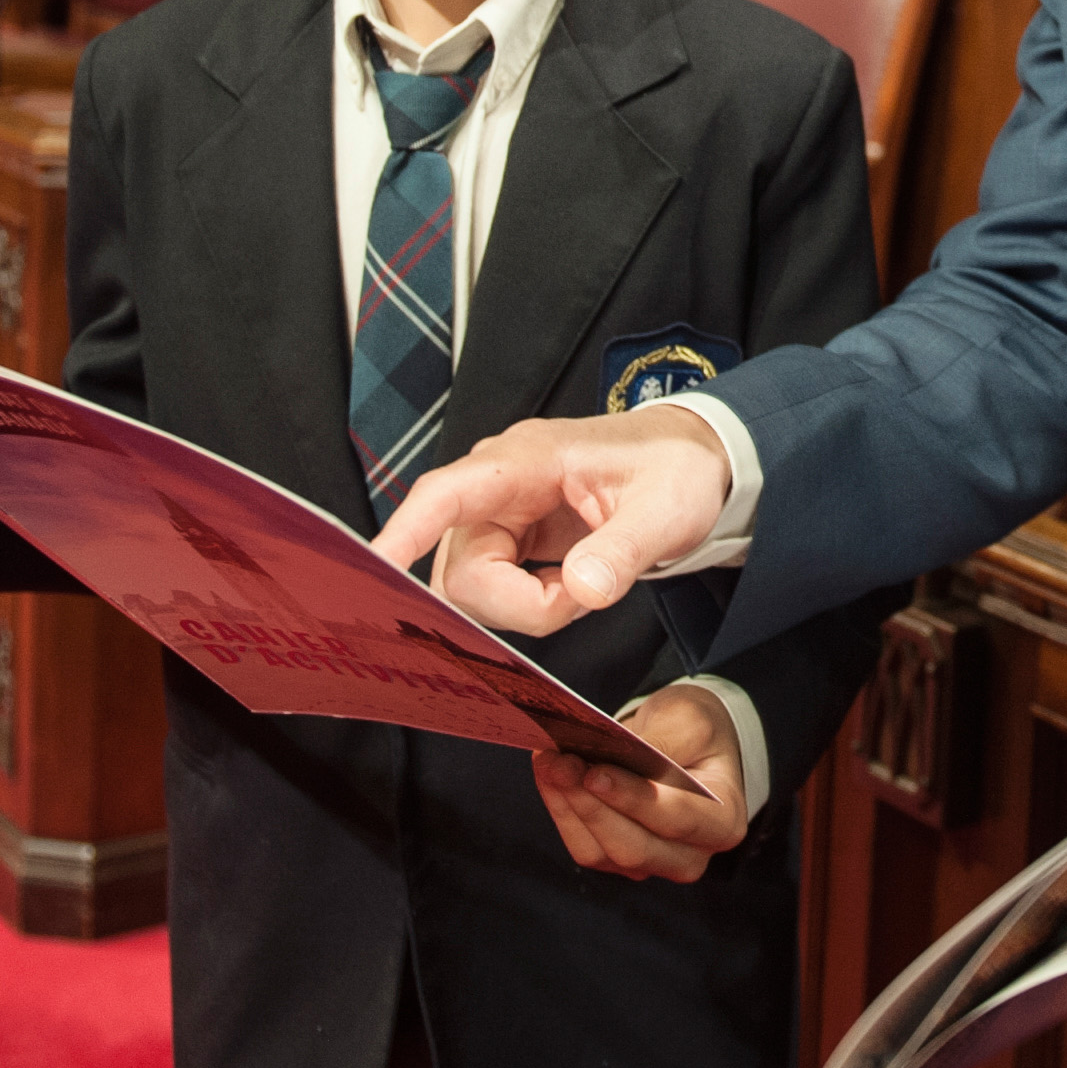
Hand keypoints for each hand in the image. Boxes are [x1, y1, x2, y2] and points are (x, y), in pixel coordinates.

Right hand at [369, 410, 733, 636]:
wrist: (695, 465)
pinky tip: (572, 586)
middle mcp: (498, 488)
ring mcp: (499, 519)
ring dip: (527, 607)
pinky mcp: (509, 546)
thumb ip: (625, 550)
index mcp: (526, 460)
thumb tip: (581, 591)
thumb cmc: (676, 470)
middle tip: (585, 592)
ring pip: (472, 591)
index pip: (446, 494)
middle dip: (516, 603)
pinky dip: (533, 606)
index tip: (372, 570)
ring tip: (587, 582)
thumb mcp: (666, 509)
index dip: (404, 533)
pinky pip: (494, 596)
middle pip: (459, 571)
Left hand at [532, 684, 750, 882]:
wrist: (685, 743)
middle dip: (590, 804)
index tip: (594, 773)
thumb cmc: (694, 730)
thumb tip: (615, 754)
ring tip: (548, 761)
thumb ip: (663, 741)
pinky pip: (582, 844)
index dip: (633, 799)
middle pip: (632, 847)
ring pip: (600, 851)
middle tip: (560, 762)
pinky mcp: (616, 860)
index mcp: (723, 822)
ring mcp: (651, 864)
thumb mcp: (691, 720)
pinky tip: (549, 774)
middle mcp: (690, 856)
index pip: (676, 818)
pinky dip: (560, 809)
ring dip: (568, 806)